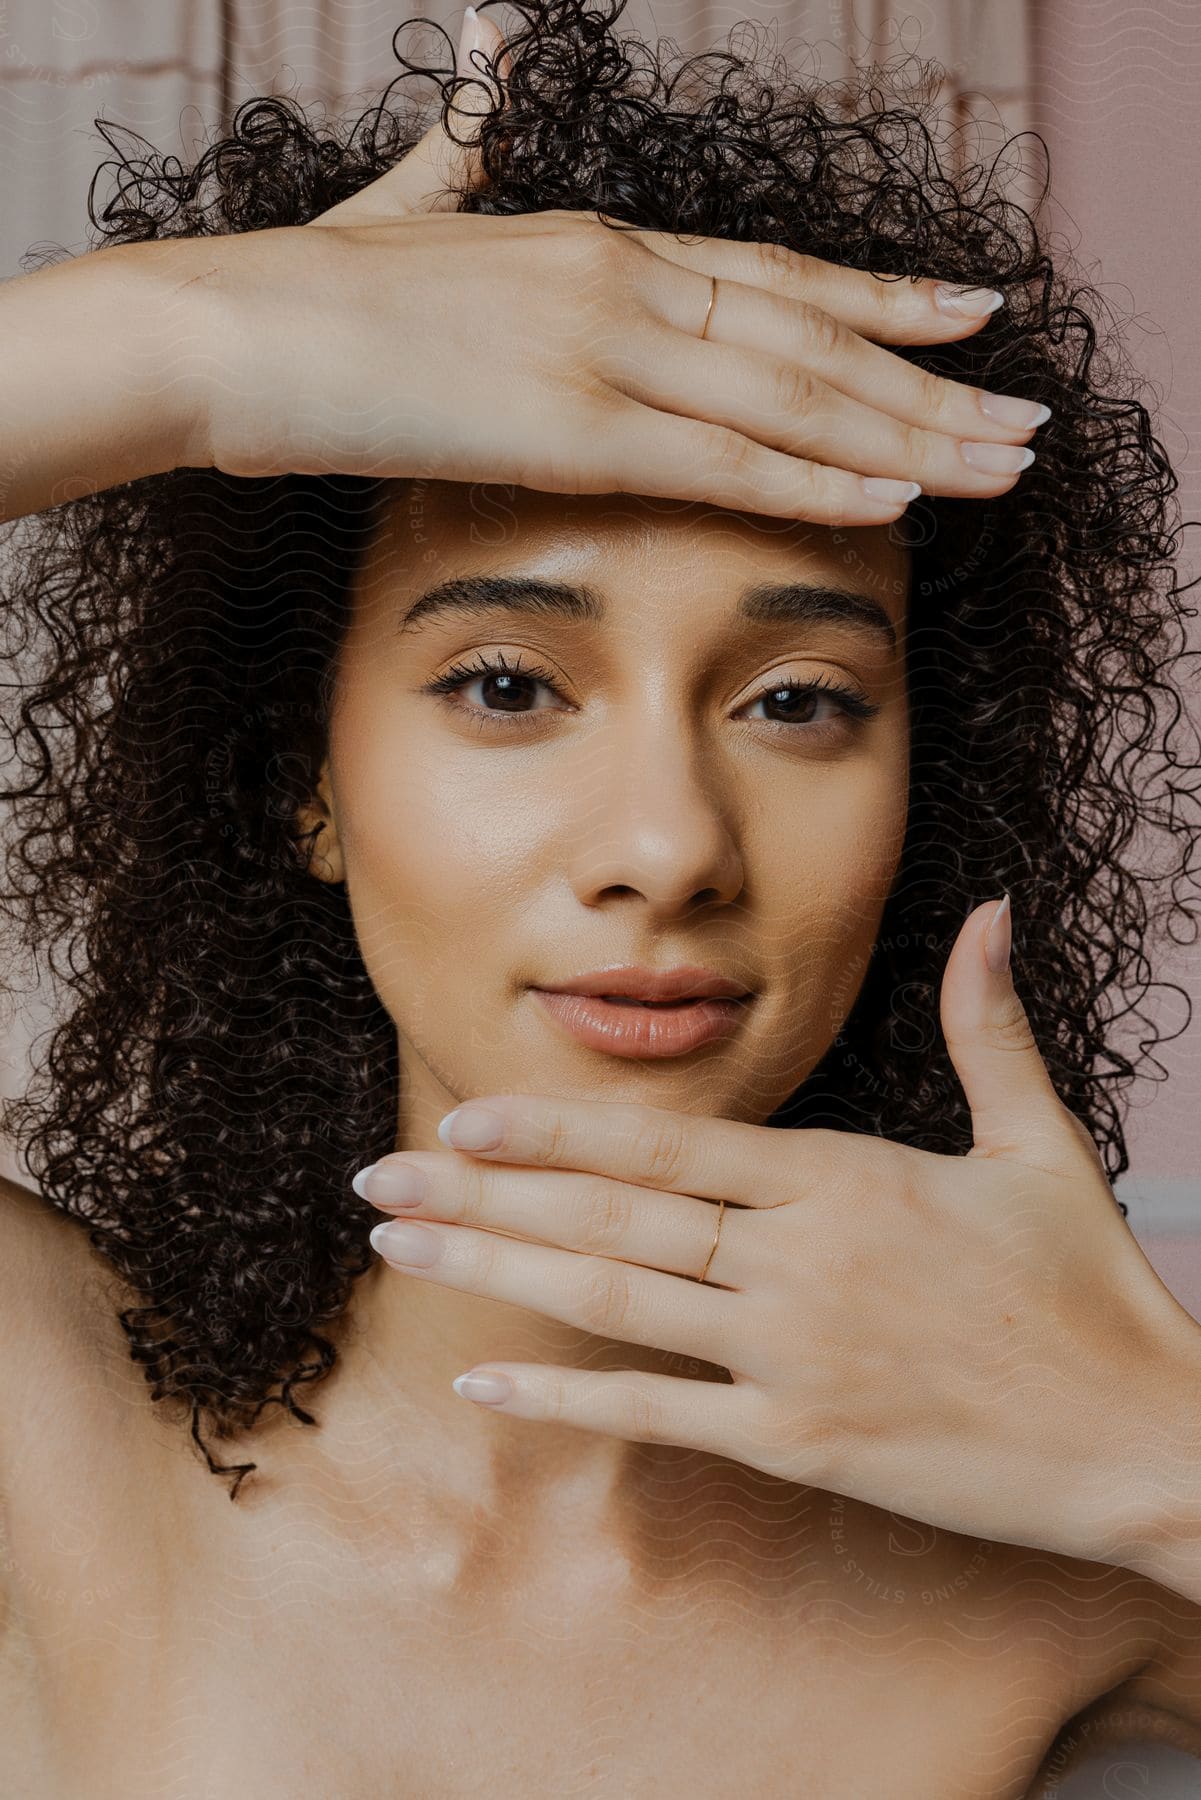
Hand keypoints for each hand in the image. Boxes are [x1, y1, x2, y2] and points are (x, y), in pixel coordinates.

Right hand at [190, 8, 1048, 524]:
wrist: (224, 328)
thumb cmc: (309, 288)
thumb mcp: (407, 205)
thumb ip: (467, 152)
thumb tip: (489, 74)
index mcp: (599, 242)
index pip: (775, 273)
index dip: (880, 298)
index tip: (964, 313)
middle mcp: (624, 282)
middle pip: (814, 338)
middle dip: (931, 386)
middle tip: (1028, 423)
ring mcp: (603, 350)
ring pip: (793, 401)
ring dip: (909, 441)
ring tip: (1002, 471)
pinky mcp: (566, 427)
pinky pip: (721, 463)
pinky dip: (814, 483)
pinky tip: (893, 500)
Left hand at [359, 894, 1193, 1567]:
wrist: (1146, 1439)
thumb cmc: (1089, 1287)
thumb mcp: (1038, 1141)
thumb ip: (985, 1027)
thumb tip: (992, 910)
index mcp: (845, 1179)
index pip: (670, 1142)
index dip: (557, 1130)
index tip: (463, 1115)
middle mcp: (800, 1260)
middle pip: (611, 1216)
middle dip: (482, 1193)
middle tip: (375, 1178)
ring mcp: (793, 1355)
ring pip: (612, 1303)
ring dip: (493, 1272)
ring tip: (398, 1250)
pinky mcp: (801, 1442)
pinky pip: (658, 1415)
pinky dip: (565, 1398)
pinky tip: (483, 1377)